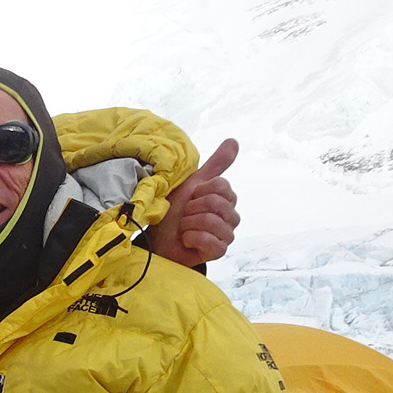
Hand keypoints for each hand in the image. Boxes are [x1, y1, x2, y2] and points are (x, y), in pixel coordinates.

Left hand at [146, 137, 239, 266]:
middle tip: (185, 215)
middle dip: (192, 208)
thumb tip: (234, 141)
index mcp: (227, 200)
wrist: (159, 238)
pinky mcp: (218, 252)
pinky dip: (191, 238)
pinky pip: (209, 240)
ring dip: (189, 223)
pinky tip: (186, 239)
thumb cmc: (175, 212)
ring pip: (211, 221)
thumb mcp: (193, 183)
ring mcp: (226, 236)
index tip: (190, 198)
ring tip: (184, 227)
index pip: (220, 186)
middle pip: (216, 202)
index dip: (199, 191)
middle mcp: (231, 217)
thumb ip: (216, 164)